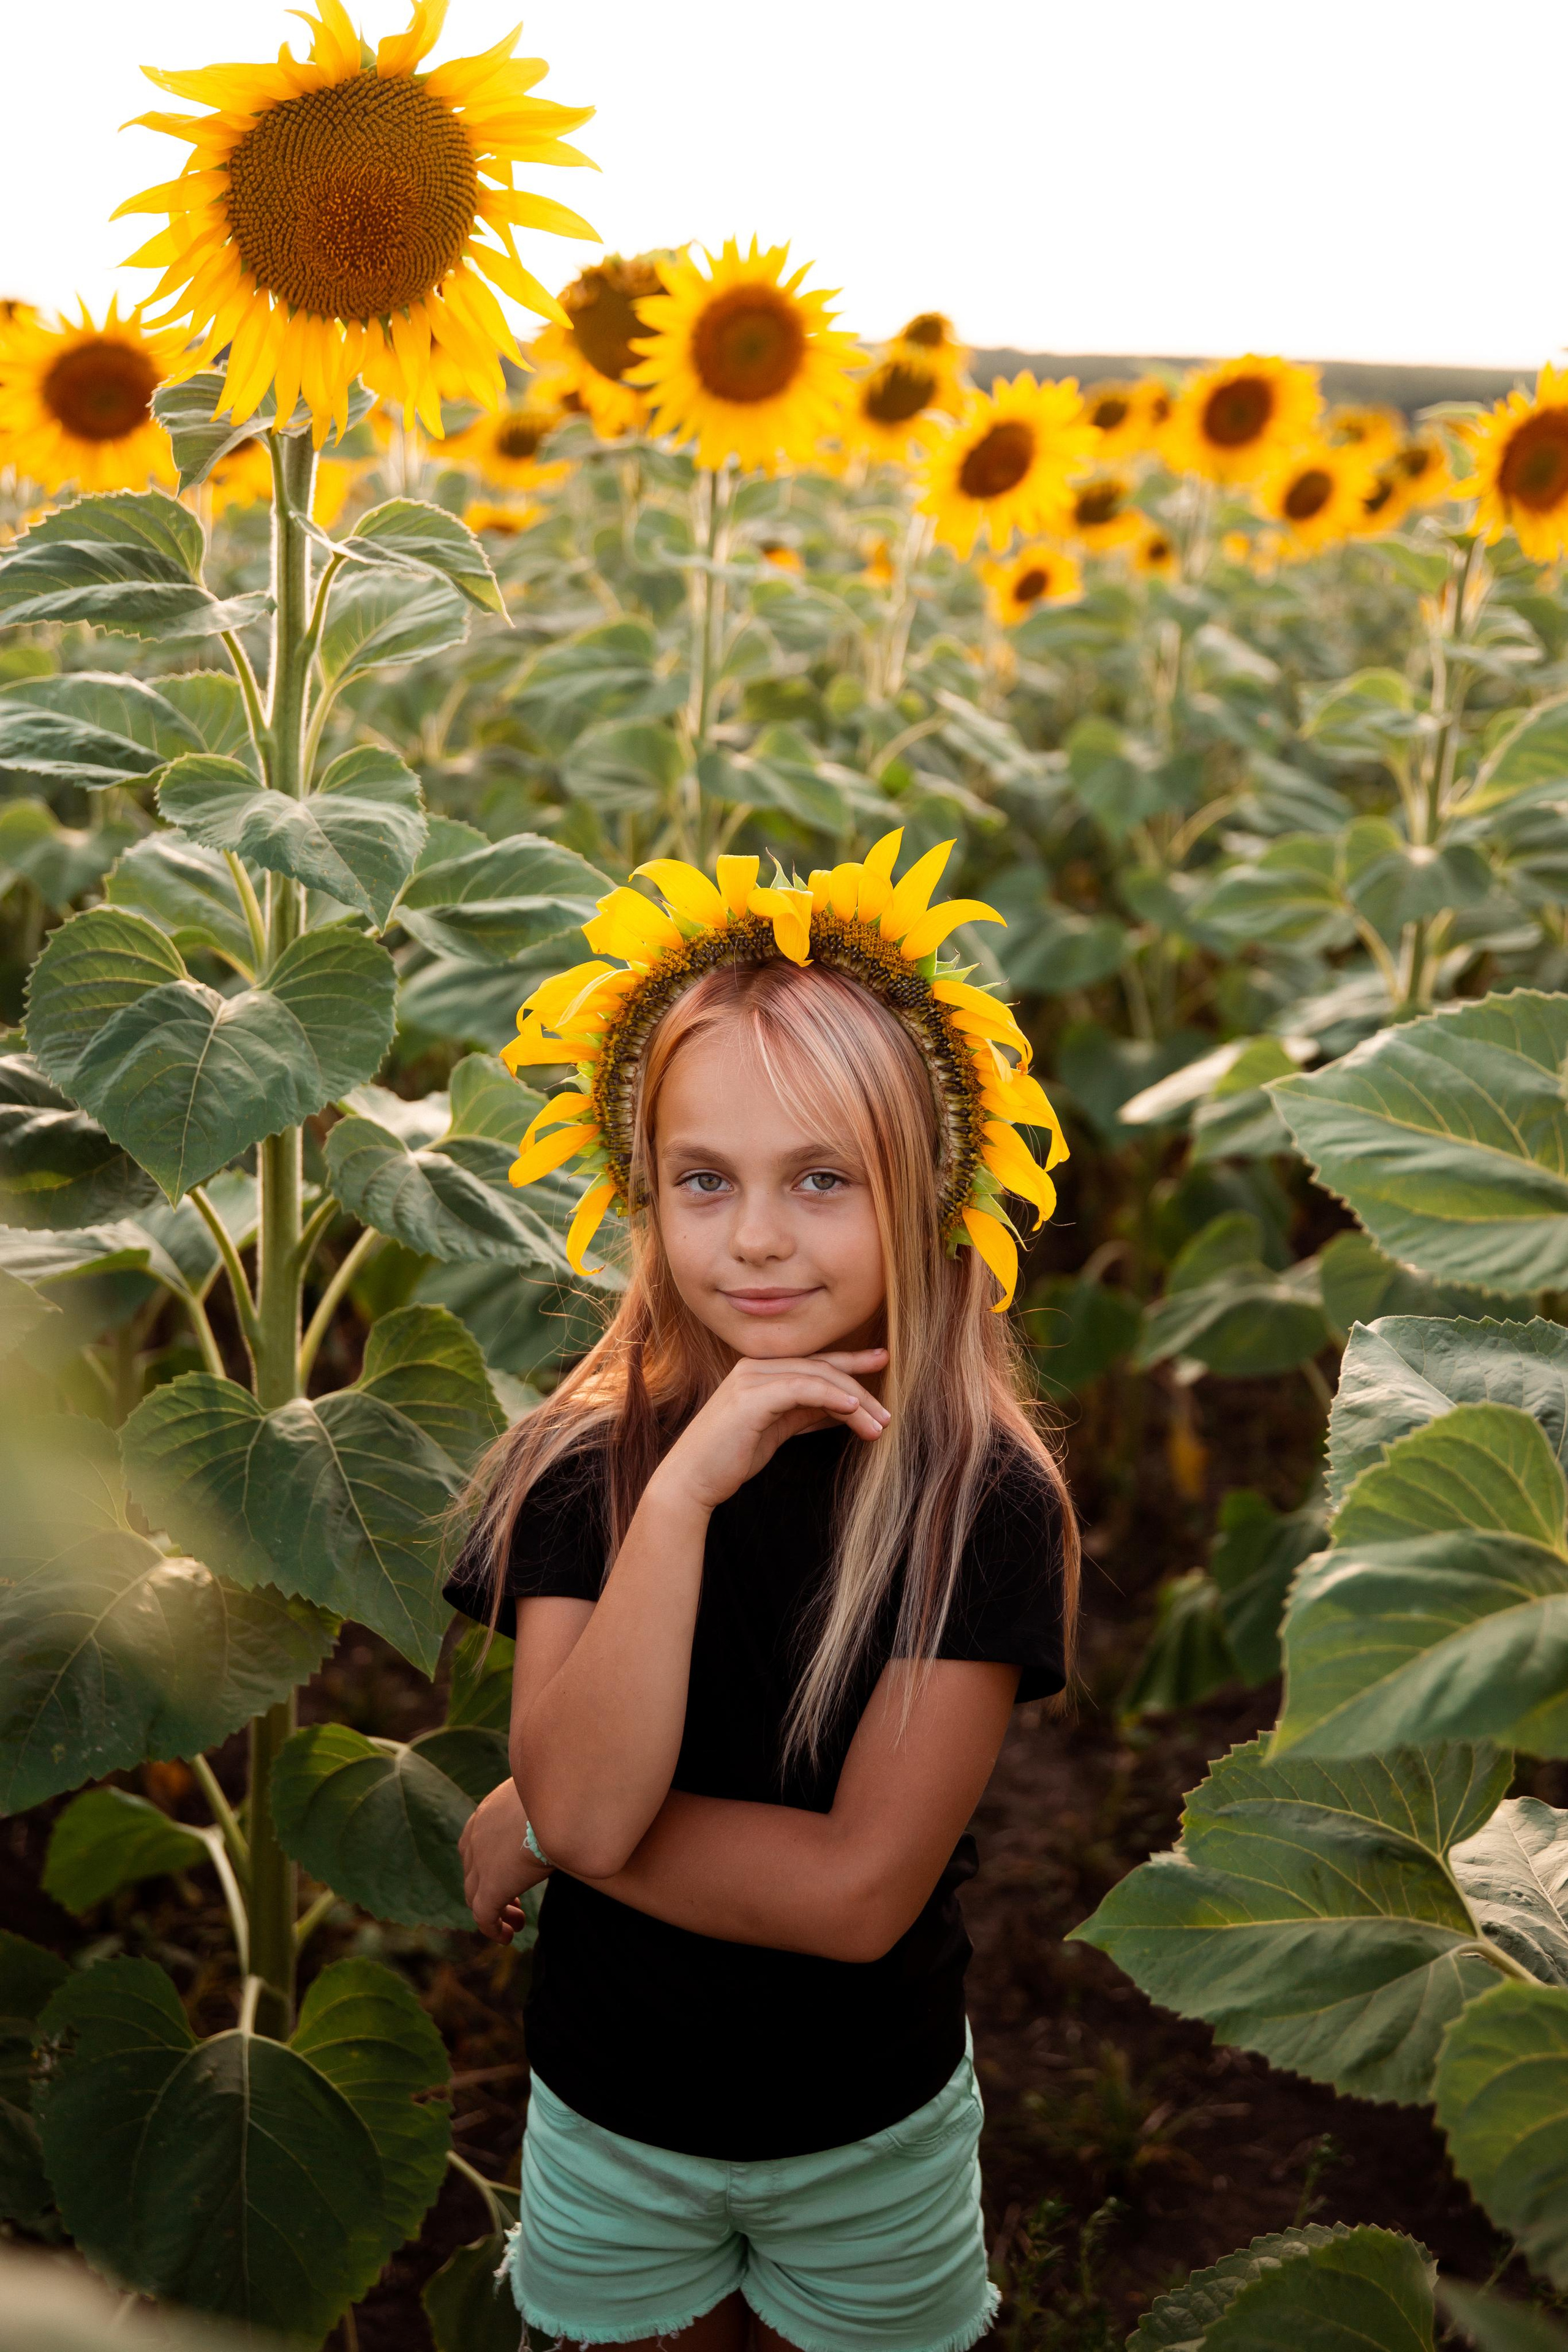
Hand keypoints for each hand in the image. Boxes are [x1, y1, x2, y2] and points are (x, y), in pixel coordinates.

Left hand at [461, 1776, 551, 1941]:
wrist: (560, 1807)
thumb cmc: (565, 1798)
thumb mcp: (548, 1798)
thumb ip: (545, 1809)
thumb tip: (566, 1811)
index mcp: (488, 1812)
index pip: (476, 1843)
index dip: (489, 1863)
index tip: (512, 1874)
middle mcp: (476, 1837)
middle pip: (473, 1872)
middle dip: (491, 1890)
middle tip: (517, 1903)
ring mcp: (480, 1863)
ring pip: (476, 1897)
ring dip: (496, 1912)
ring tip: (517, 1923)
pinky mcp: (491, 1887)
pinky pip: (484, 1916)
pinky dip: (493, 1928)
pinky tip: (508, 1937)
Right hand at [650, 1348, 889, 1514]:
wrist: (691, 1480)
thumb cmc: (730, 1457)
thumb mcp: (776, 1429)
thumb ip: (804, 1413)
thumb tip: (843, 1409)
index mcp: (760, 1371)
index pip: (815, 1362)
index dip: (851, 1361)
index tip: (882, 1362)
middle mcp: (755, 1367)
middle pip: (822, 1367)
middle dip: (861, 1388)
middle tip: (888, 1413)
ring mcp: (751, 1379)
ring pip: (817, 1377)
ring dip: (855, 1401)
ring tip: (880, 1425)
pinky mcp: (751, 1398)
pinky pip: (802, 1388)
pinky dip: (831, 1396)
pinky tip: (853, 1411)